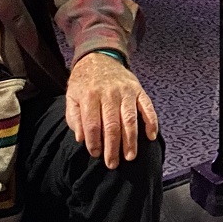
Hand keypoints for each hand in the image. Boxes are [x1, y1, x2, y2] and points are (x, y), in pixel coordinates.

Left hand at [66, 50, 158, 168]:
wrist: (99, 57)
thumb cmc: (84, 82)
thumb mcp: (71, 96)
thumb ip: (74, 117)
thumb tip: (81, 138)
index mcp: (90, 95)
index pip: (92, 124)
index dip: (94, 142)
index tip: (96, 155)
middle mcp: (109, 93)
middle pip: (112, 125)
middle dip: (112, 147)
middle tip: (113, 164)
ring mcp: (126, 91)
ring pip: (129, 119)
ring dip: (131, 140)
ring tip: (130, 156)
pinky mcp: (138, 90)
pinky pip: (147, 107)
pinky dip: (151, 122)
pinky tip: (151, 136)